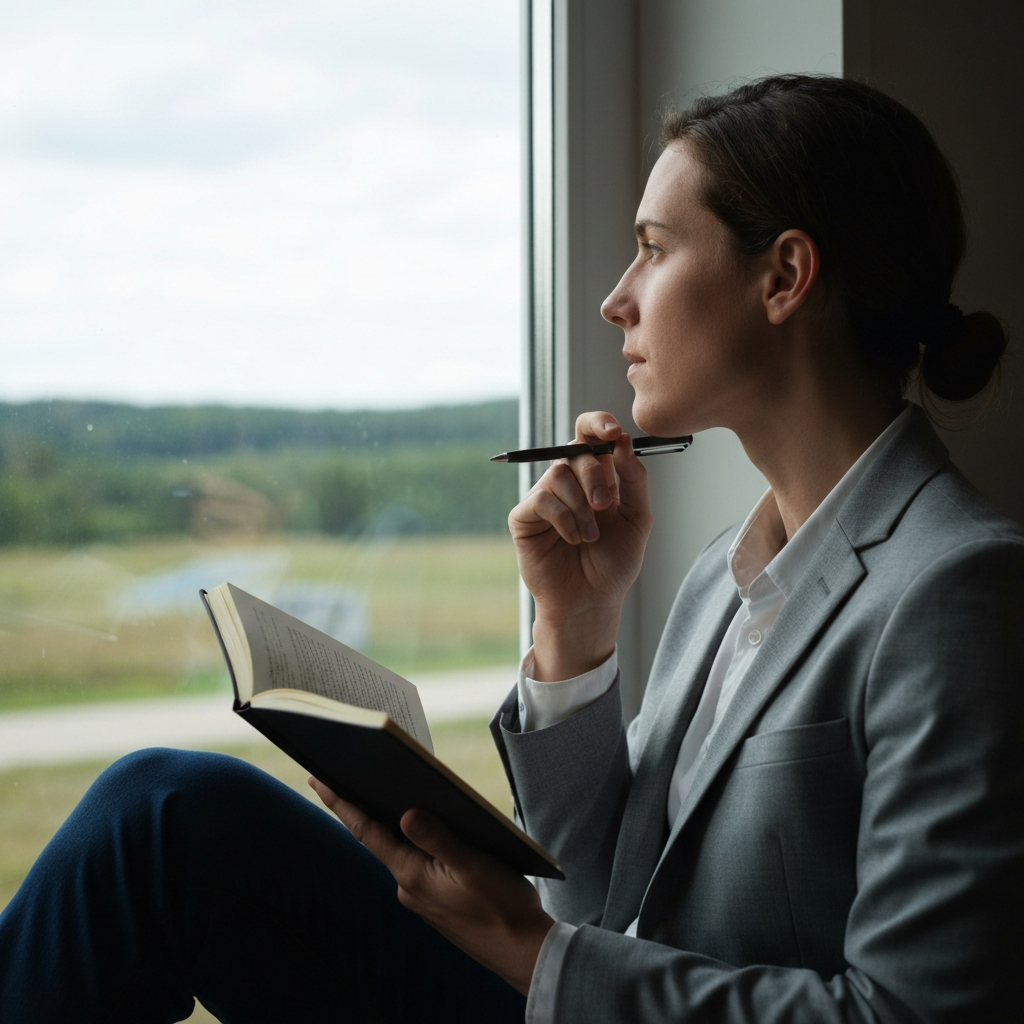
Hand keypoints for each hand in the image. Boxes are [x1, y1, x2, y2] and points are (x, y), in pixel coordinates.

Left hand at [309, 778, 554, 995]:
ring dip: (394, 825)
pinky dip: (415, 843)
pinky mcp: (436, 900)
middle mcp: (409, 886)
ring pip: (401, 850)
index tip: (319, 779)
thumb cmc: (502, 906)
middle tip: (345, 776)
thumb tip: (407, 814)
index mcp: (412, 875)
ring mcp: (421, 896)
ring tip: (390, 794)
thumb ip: (438, 839)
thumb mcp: (472, 865)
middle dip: (363, 808)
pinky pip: (417, 863)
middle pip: (378, 838)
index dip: (342, 803)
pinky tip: (428, 830)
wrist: (522, 951)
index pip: (367, 831)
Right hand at [509, 411, 652, 678]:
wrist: (591, 600)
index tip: (612, 432)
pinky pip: (542, 499)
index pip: (591, 434)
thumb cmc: (614, 562)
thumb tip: (622, 442)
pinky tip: (573, 539)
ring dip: (581, 505)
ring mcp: (545, 496)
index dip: (599, 424)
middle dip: (595, 474)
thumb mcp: (637, 519)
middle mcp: (569, 481)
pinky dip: (564, 517)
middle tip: (606, 505)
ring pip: (558, 473)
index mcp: (597, 475)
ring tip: (590, 536)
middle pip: (576, 450)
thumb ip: (634, 479)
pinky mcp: (525, 516)